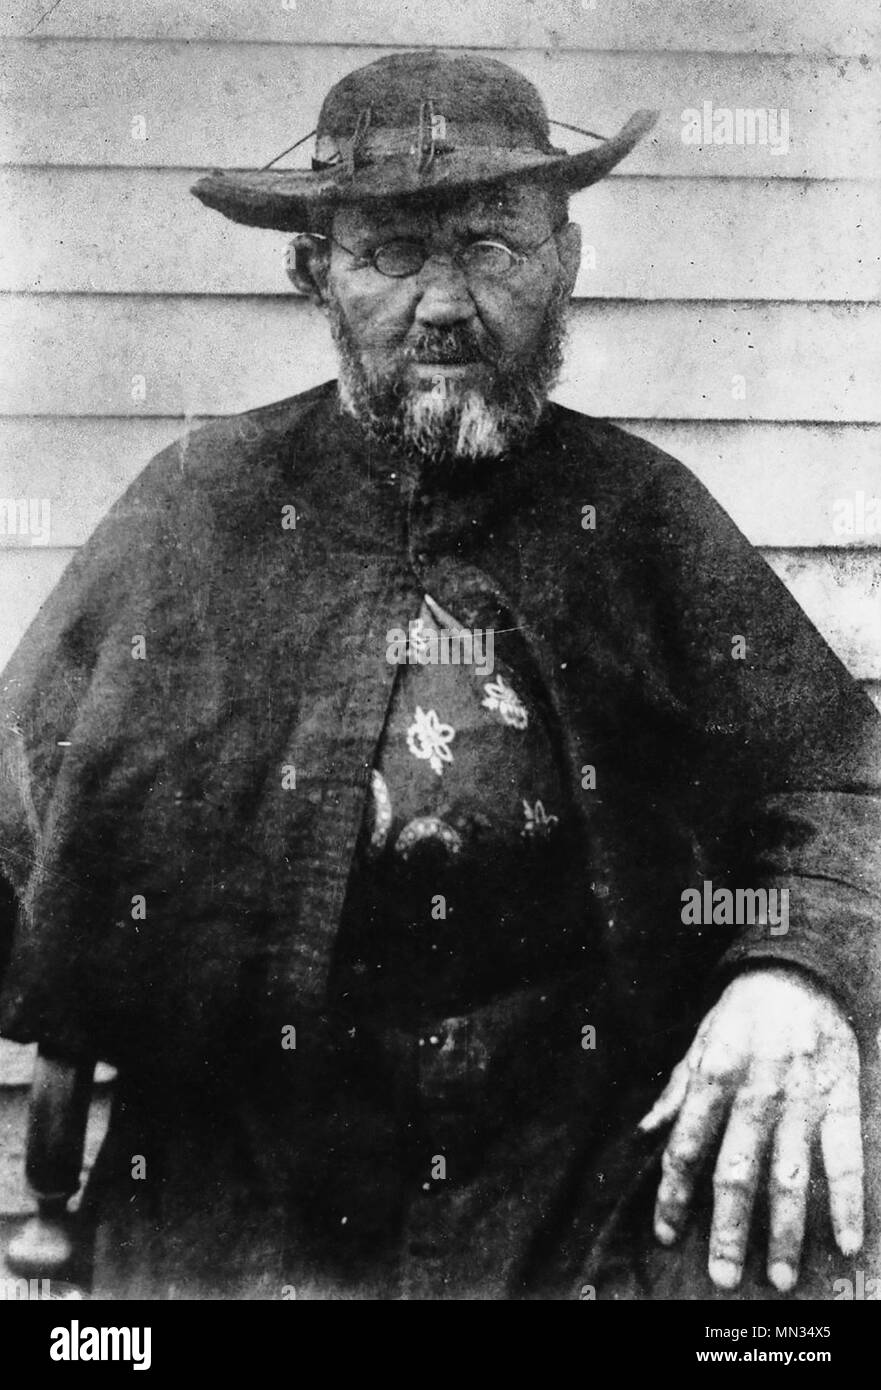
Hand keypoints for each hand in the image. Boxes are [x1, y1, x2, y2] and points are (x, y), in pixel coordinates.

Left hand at [639, 965, 862, 1291]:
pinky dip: (847, 1202)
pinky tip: (848, 1242)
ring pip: (791, 1176)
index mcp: (714, 1074)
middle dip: (729, 1229)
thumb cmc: (743, 1011)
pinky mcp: (841, 1097)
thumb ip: (677, 1090)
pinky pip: (845, 1157)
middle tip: (724, 1278)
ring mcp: (801, 1098)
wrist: (801, 969)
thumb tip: (647, 1133)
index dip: (672, 1194)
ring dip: (786, 1231)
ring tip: (780, 1278)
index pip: (685, 1145)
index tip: (666, 1234)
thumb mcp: (701, 1040)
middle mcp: (755, 1092)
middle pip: (737, 1171)